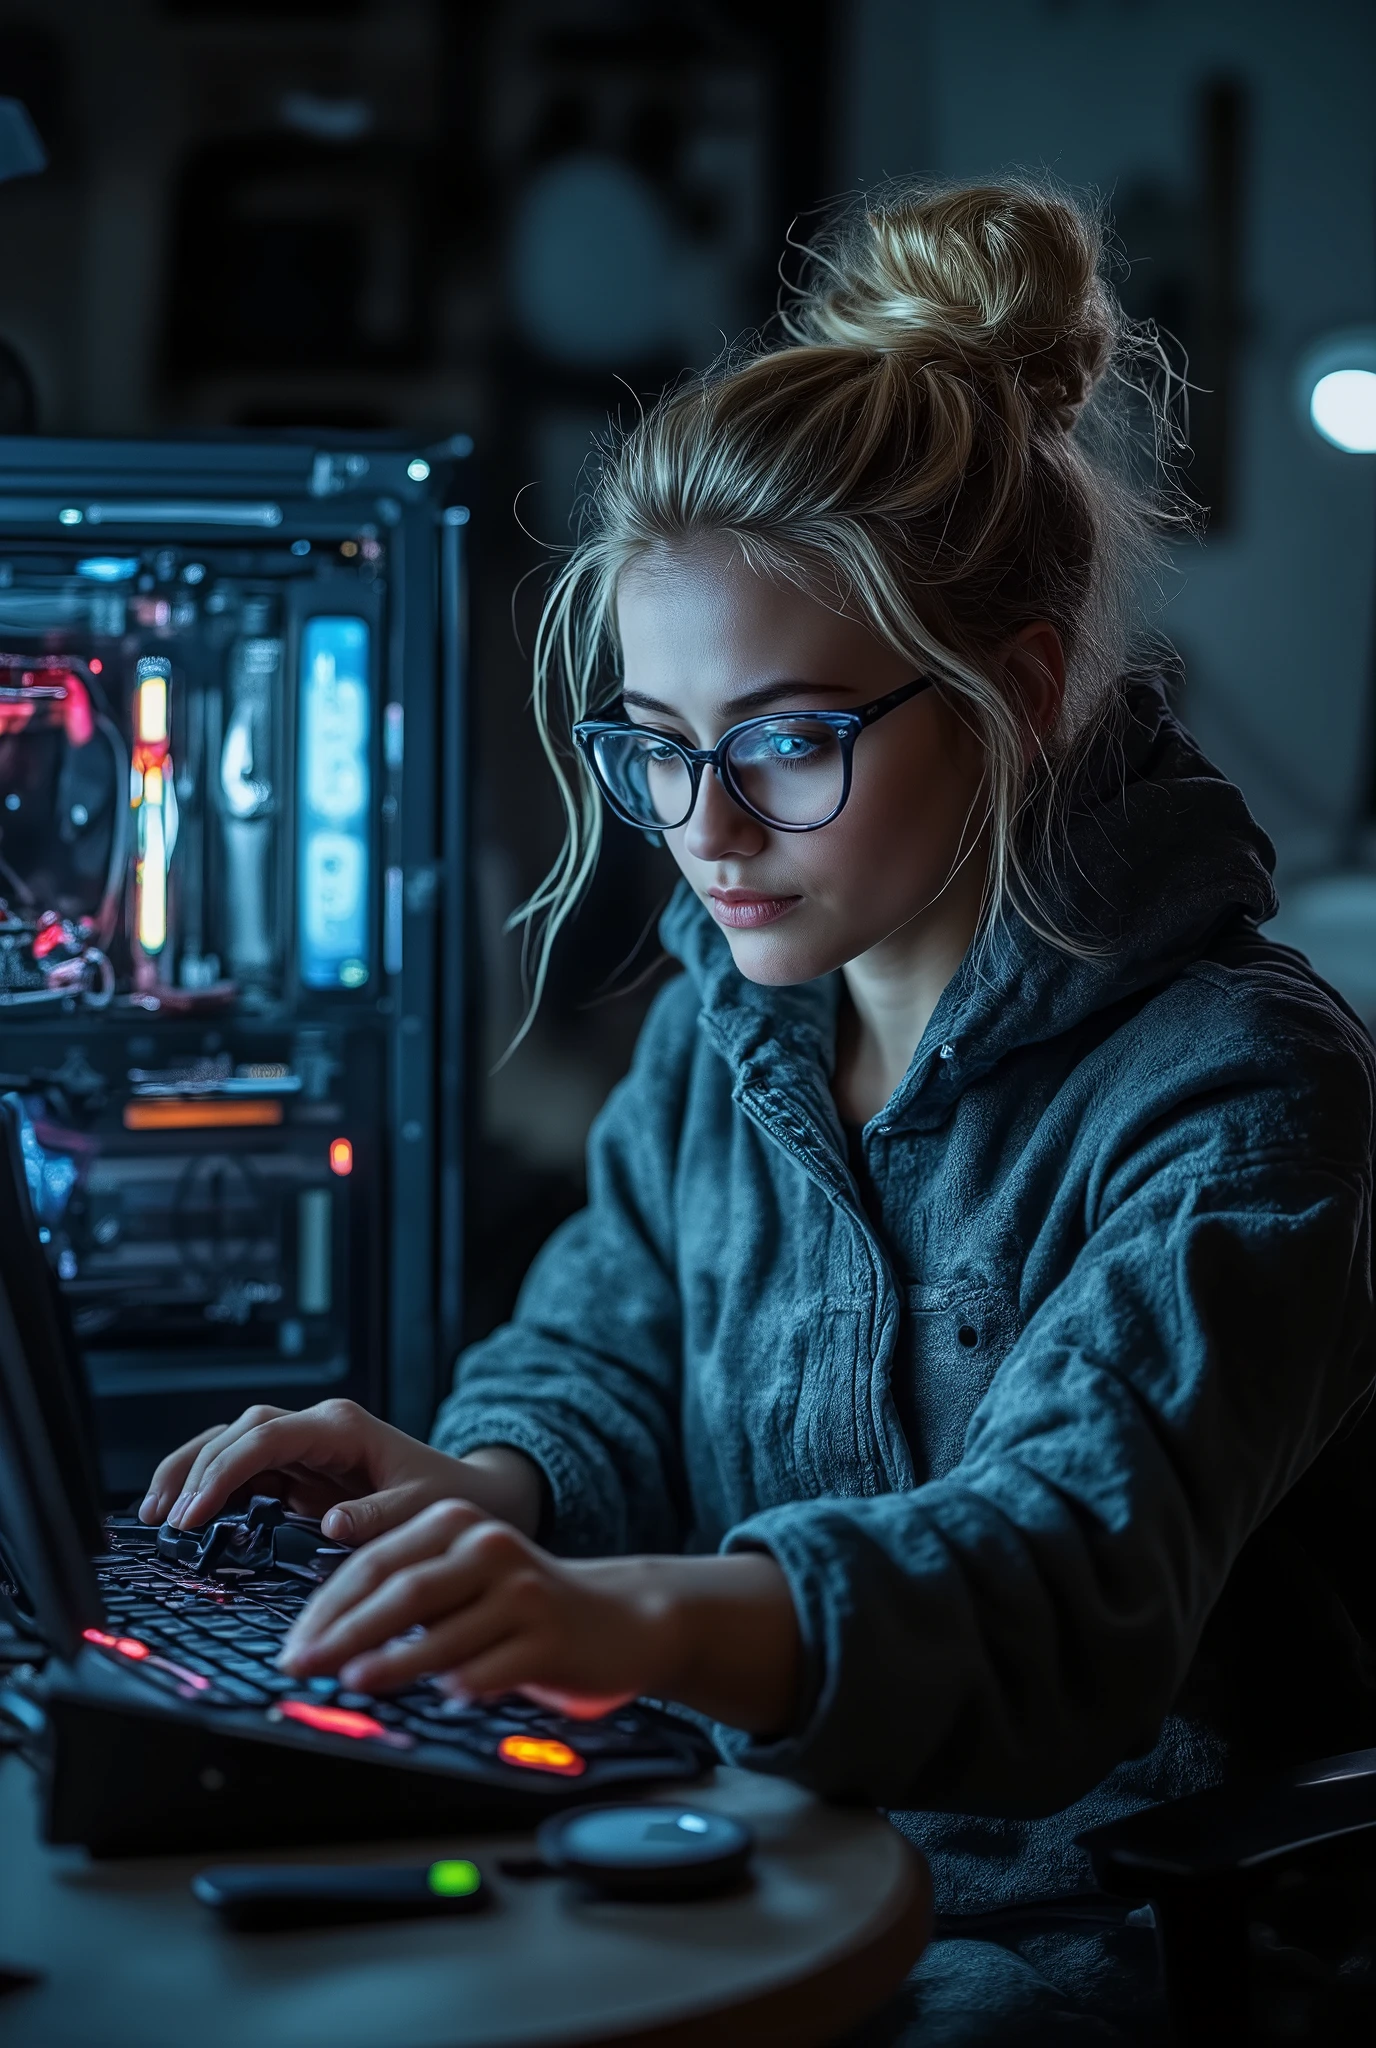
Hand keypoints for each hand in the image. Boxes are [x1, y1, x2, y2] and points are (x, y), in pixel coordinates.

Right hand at [137, 1400, 543, 1544]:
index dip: (225, 1471)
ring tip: (155, 1513)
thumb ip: (377, 1517)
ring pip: (232, 1444)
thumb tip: (331, 1525)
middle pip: (239, 1432)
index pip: (267, 1436)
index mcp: (343, 1427)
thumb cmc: (447, 1495)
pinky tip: (185, 1514)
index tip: (194, 1513)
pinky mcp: (300, 1471)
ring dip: (191, 1472)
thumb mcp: (421, 1508)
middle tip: (164, 1518)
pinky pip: (245, 1471)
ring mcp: (306, 1446)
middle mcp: (318, 1428)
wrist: (469, 1494)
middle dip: (196, 1470)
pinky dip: (212, 1488)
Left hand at [278, 1499, 803, 1734]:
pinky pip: (491, 1666)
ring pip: (443, 1629)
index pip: (376, 1563)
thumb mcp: (465, 1582)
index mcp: (456, 1526)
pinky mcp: (547, 1637)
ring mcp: (521, 1592)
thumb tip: (328, 1639)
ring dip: (393, 1659)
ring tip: (353, 1680)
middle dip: (343, 1632)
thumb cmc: (525, 1607)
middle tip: (301, 1665)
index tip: (293, 1645)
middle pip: (402, 1590)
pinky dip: (461, 1682)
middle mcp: (488, 1549)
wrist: (621, 1618)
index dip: (327, 1606)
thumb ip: (409, 1598)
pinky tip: (439, 1695)